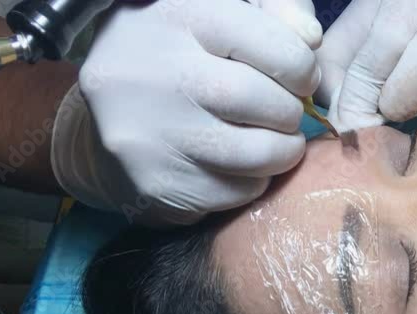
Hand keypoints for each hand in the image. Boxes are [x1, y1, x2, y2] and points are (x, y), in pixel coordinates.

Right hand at [51, 0, 322, 225]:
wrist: (105, 114)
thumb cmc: (181, 55)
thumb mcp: (220, 14)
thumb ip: (274, 12)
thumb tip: (311, 37)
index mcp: (176, 16)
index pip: (272, 45)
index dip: (302, 67)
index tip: (300, 78)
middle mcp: (155, 72)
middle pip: (262, 102)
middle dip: (289, 113)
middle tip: (286, 115)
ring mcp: (149, 132)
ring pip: (254, 155)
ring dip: (281, 153)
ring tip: (275, 141)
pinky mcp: (155, 182)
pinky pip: (234, 192)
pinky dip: (251, 182)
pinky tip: (238, 165)